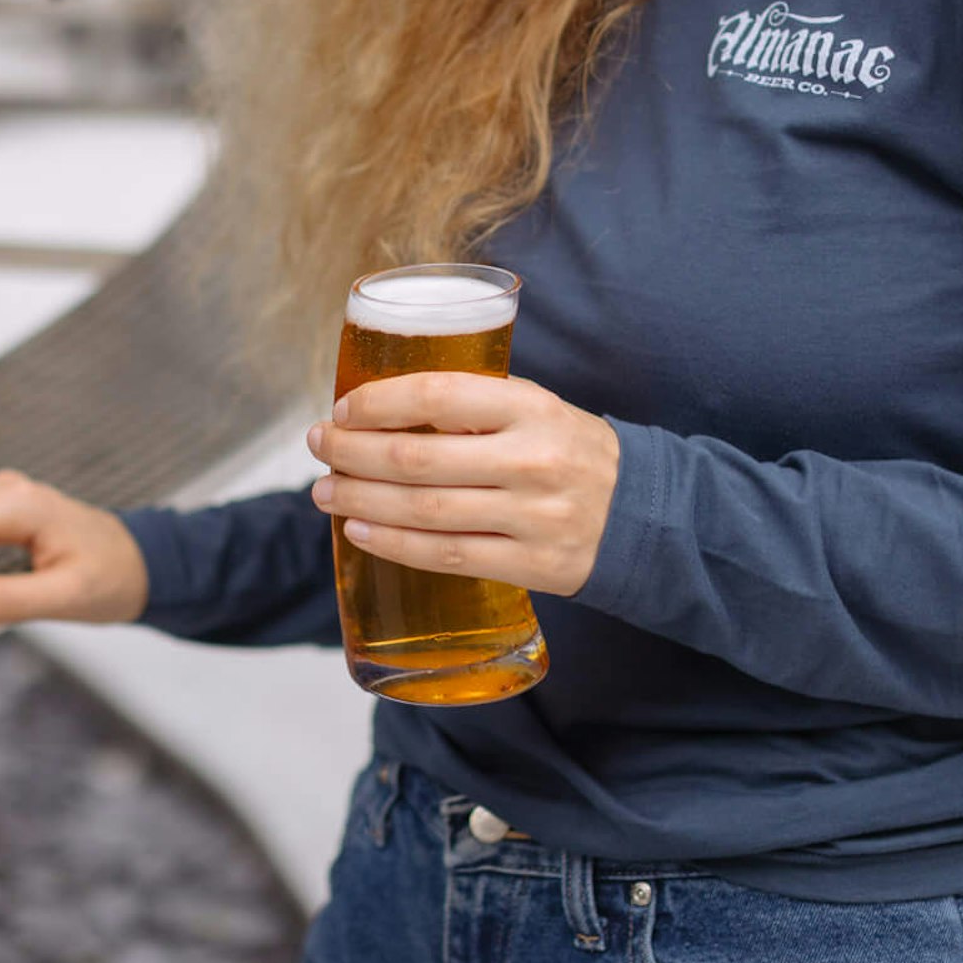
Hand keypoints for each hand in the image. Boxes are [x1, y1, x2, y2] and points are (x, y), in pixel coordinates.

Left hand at [305, 373, 619, 598]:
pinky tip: (360, 529)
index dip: (380, 402)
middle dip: (353, 453)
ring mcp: (532, 518)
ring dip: (361, 499)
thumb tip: (382, 408)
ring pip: (425, 511)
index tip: (344, 408)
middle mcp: (532, 461)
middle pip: (418, 459)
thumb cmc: (569, 451)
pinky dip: (395, 543)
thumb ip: (472, 406)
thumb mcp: (535, 409)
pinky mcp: (532, 565)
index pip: (438, 396)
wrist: (643, 513)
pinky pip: (448, 556)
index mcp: (531, 408)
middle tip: (319, 446)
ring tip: (324, 491)